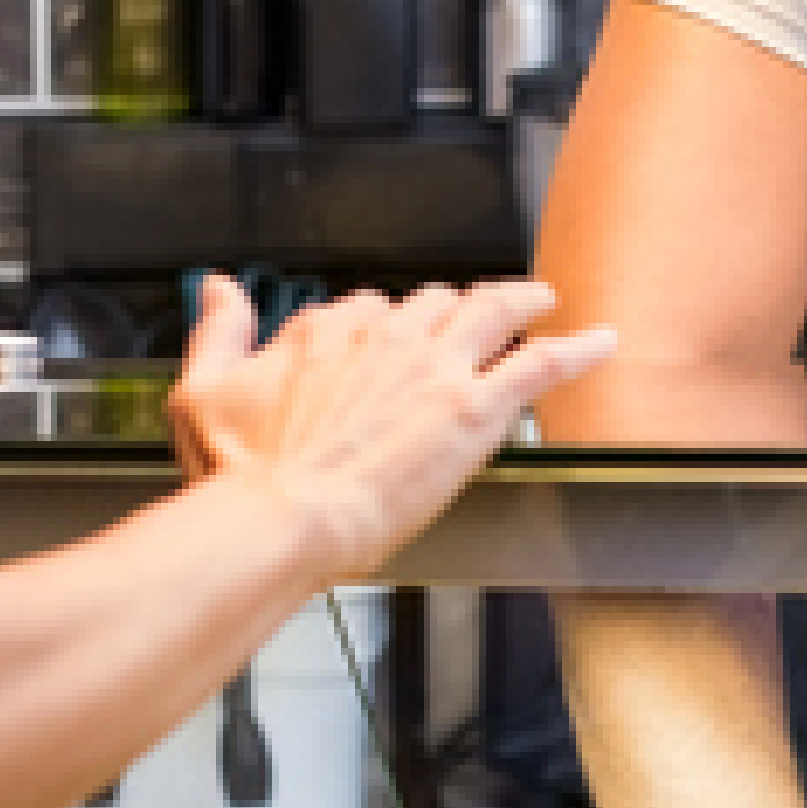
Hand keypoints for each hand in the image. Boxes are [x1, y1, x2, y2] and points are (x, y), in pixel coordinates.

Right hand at [168, 277, 615, 578]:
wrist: (282, 519)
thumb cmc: (241, 475)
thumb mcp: (203, 392)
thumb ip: (217, 333)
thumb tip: (218, 288)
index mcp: (322, 335)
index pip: (361, 311)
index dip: (377, 328)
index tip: (384, 345)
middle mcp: (383, 340)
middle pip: (429, 305)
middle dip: (446, 313)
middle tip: (465, 327)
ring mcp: (433, 370)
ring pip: (489, 312)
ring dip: (519, 301)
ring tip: (541, 299)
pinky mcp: (473, 408)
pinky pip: (539, 364)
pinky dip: (577, 349)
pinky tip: (603, 342)